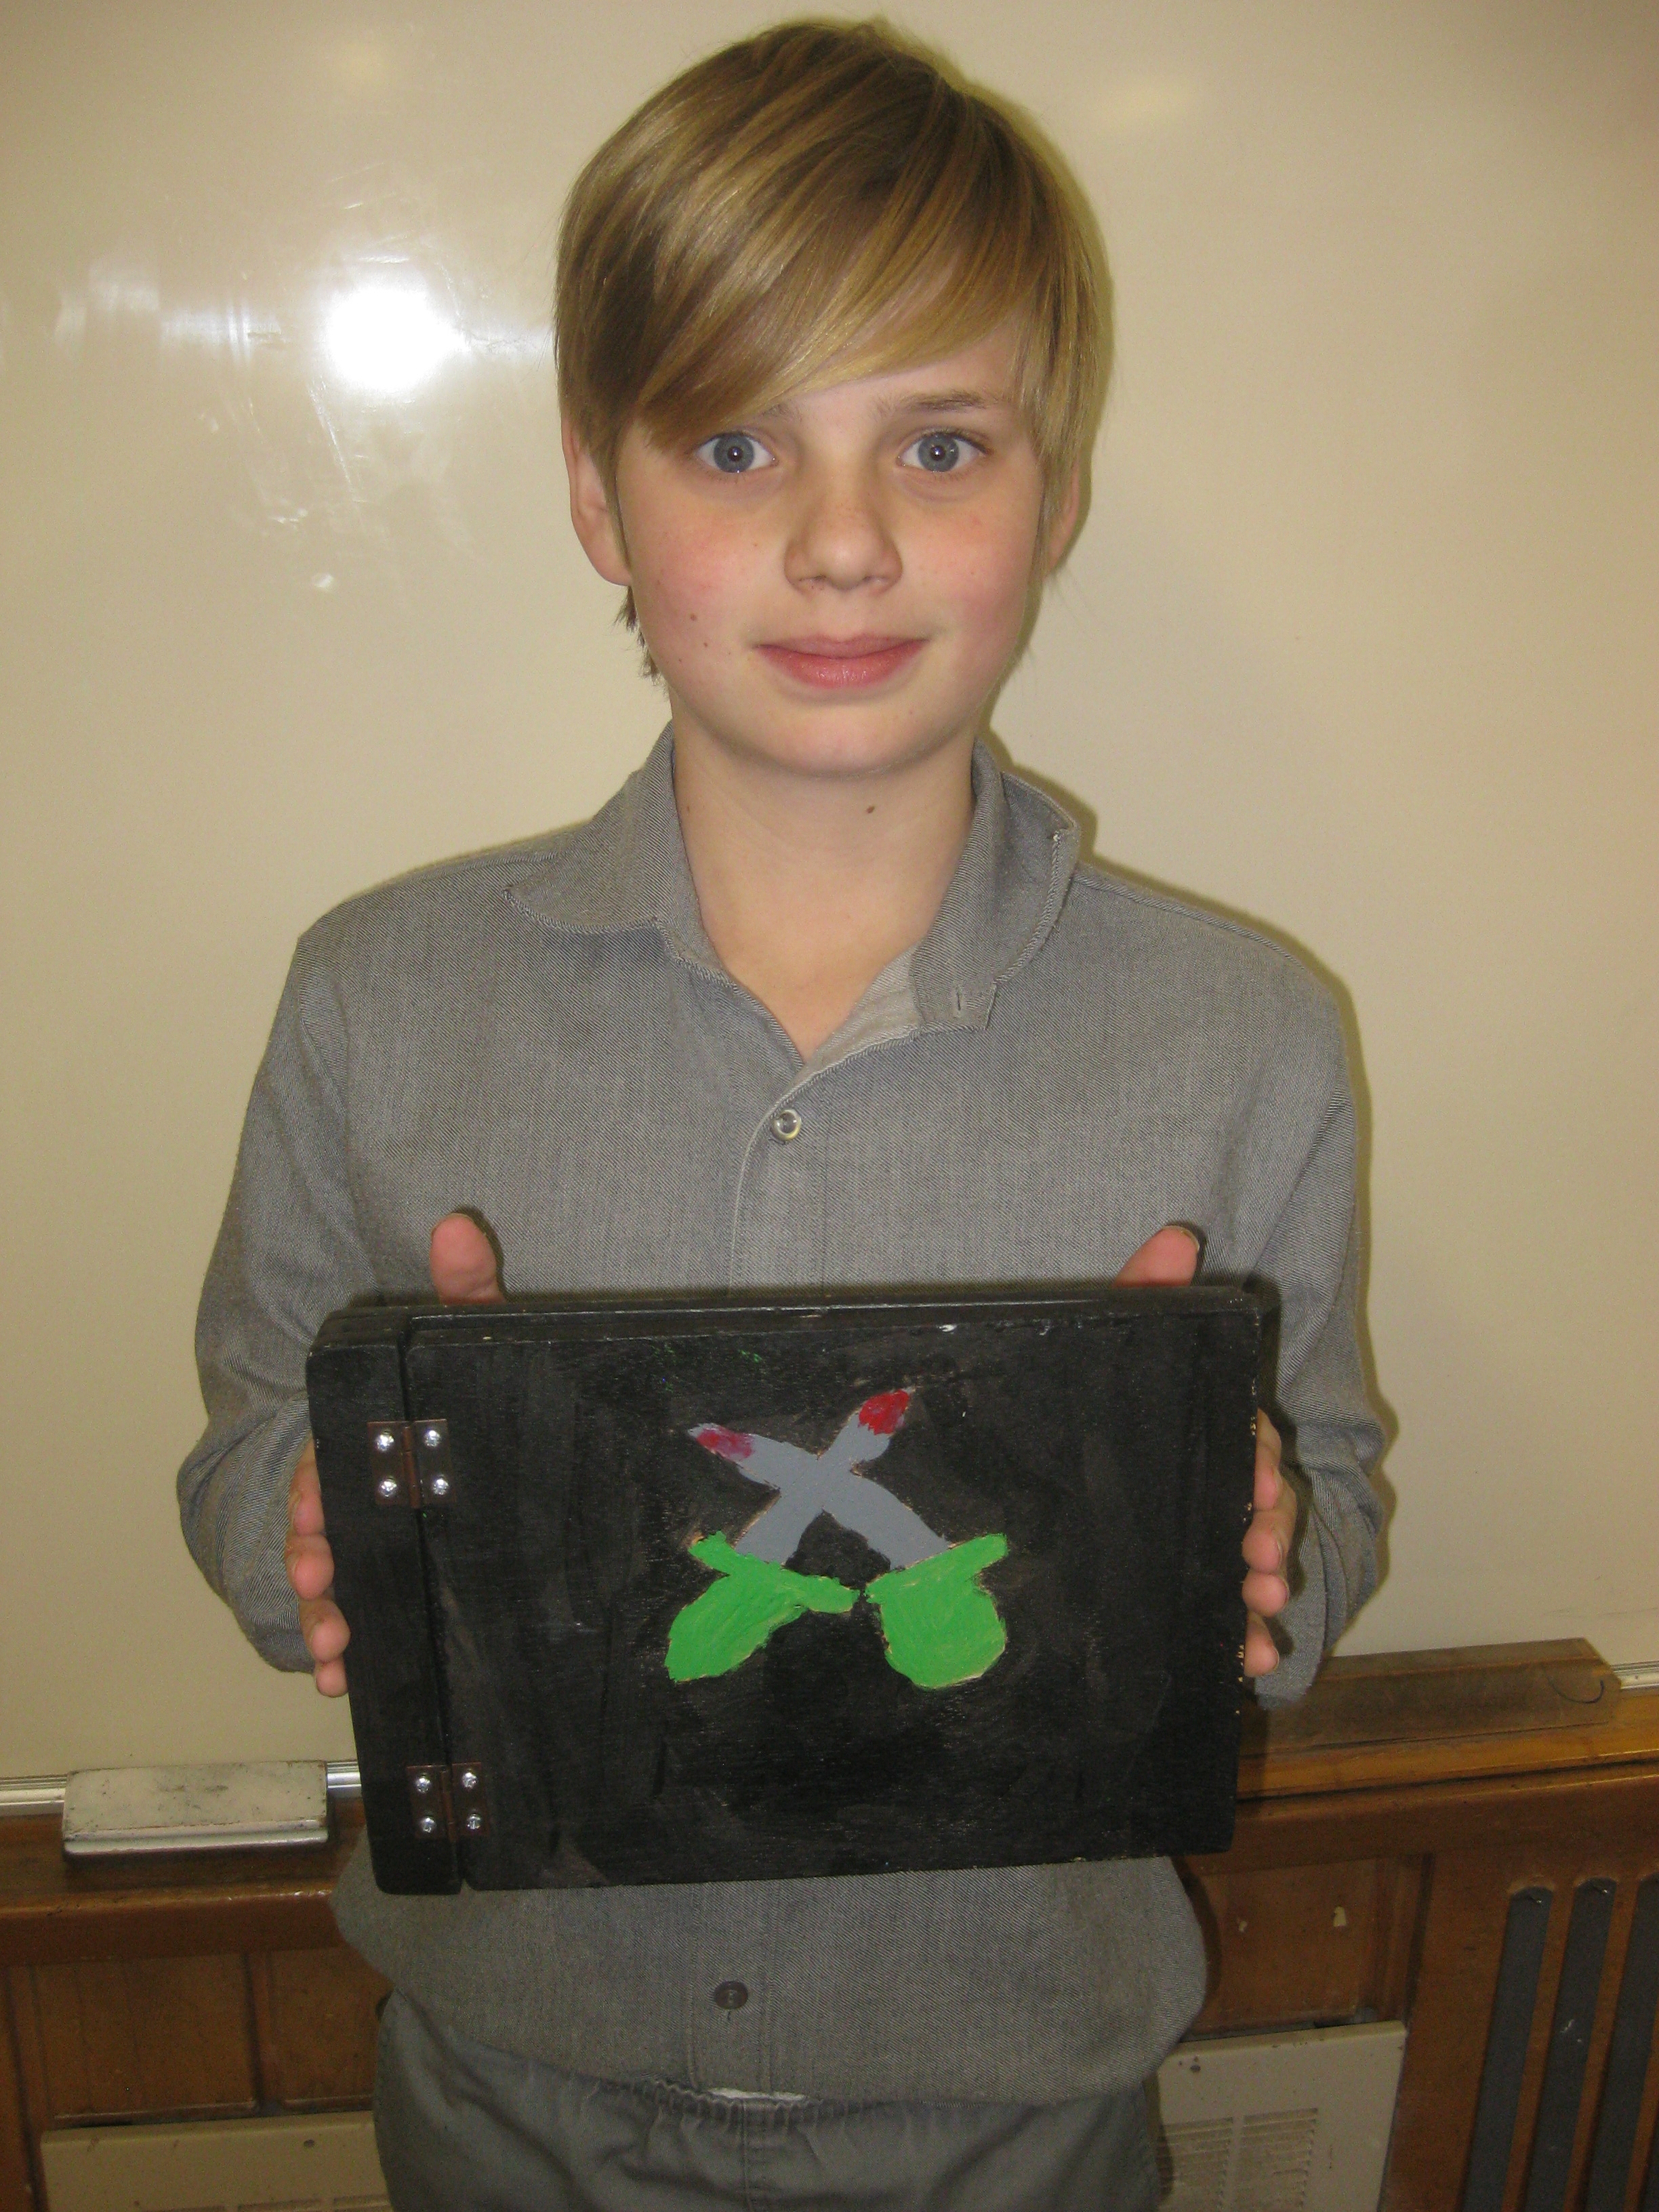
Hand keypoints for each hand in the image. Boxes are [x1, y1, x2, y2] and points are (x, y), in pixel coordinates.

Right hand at [283, 1213, 505, 1695]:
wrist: (519, 1455)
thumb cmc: (470, 1386)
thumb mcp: (471, 1337)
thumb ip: (465, 1287)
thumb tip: (458, 1224)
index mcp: (369, 1434)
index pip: (327, 1461)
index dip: (313, 1490)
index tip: (311, 1519)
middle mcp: (363, 1490)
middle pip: (322, 1527)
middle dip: (312, 1563)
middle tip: (322, 1589)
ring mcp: (379, 1538)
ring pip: (337, 1578)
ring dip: (326, 1615)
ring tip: (336, 1648)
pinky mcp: (401, 1577)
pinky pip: (364, 1614)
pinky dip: (347, 1650)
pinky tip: (345, 1679)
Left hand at [1113, 1223, 1292, 1679]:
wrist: (1026, 1522)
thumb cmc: (1084, 1410)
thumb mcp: (1107, 1354)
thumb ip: (1140, 1295)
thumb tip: (1177, 1233)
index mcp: (1194, 1421)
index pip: (1243, 1431)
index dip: (1256, 1455)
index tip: (1256, 1479)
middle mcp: (1205, 1478)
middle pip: (1261, 1502)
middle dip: (1271, 1532)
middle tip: (1258, 1561)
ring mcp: (1197, 1534)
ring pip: (1251, 1560)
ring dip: (1263, 1589)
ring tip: (1257, 1614)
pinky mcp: (1181, 1586)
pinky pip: (1223, 1613)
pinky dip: (1242, 1638)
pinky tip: (1246, 1663)